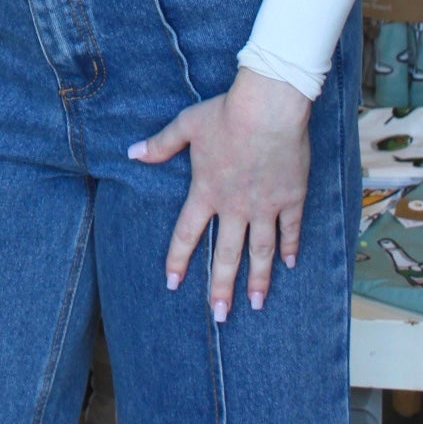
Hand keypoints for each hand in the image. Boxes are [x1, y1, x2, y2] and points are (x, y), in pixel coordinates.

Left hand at [128, 67, 311, 317]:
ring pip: (260, 251)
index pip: (187, 234)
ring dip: (258, 279)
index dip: (178, 260)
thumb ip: (160, 144)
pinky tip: (291, 265)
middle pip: (226, 254)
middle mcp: (235, 206)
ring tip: (257, 304)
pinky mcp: (291, 197)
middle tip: (220, 315)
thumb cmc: (225, 114)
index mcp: (206, 192)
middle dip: (222, 287)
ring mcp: (265, 205)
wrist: (268, 108)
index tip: (173, 284)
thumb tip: (131, 153)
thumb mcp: (186, 126)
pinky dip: (291, 247)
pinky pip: (291, 229)